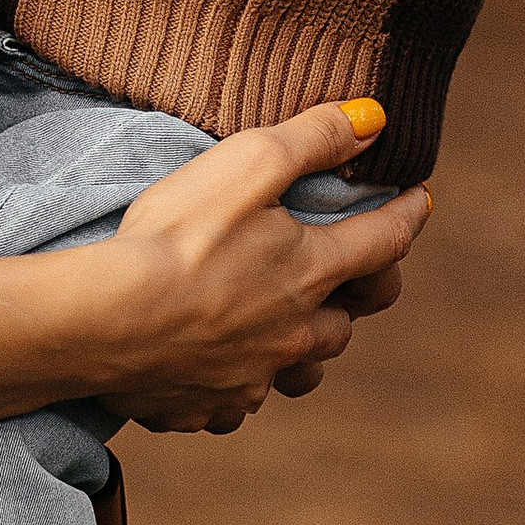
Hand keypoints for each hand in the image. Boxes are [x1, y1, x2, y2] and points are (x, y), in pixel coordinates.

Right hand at [84, 108, 429, 434]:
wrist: (104, 319)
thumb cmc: (175, 234)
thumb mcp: (248, 163)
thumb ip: (314, 138)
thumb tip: (376, 118)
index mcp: (311, 271)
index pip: (384, 241)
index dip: (407, 215)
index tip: (420, 200)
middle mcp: (295, 333)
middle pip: (346, 321)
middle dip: (354, 297)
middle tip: (350, 278)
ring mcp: (252, 377)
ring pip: (299, 371)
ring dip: (301, 350)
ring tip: (288, 331)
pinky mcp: (208, 406)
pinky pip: (235, 405)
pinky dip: (234, 386)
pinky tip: (217, 371)